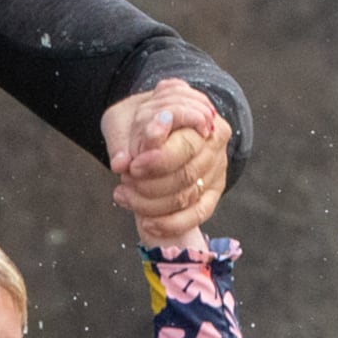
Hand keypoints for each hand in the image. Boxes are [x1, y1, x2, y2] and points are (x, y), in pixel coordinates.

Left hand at [105, 79, 229, 242]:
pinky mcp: (213, 192)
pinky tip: (147, 224)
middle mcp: (213, 141)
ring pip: (189, 195)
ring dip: (153, 203)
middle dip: (152, 183)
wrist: (157, 125)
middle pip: (188, 172)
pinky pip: (198, 214)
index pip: (185, 143)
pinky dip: (172, 223)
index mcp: (199, 114)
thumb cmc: (140, 120)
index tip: (134, 166)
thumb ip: (123, 138)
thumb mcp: (126, 117)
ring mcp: (216, 168)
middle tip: (126, 181)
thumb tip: (121, 164)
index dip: (159, 158)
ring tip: (124, 196)